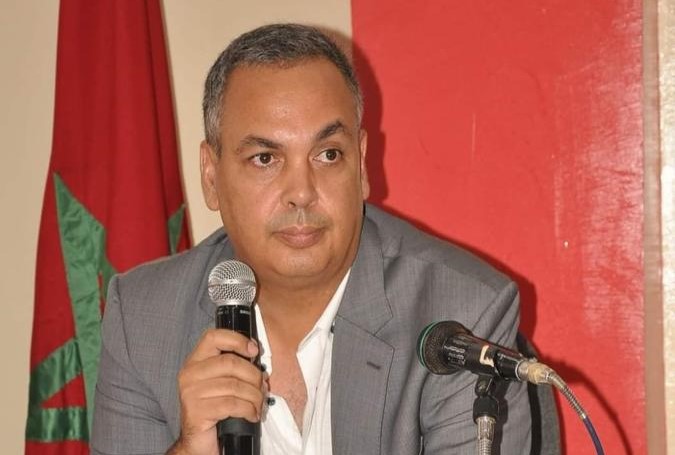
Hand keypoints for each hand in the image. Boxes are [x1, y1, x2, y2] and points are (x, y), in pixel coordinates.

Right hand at [168, 329, 263, 454]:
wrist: (198, 442)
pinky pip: (232, 404)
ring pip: (235, 386)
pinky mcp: (196, 412)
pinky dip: (248, 410)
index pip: (213, 337)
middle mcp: (189, 374)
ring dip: (255, 396)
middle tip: (262, 387)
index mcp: (195, 361)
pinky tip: (251, 415)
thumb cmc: (215, 409)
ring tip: (258, 404)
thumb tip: (258, 359)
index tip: (254, 350)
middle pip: (230, 363)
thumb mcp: (222, 382)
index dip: (237, 339)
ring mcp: (191, 393)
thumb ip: (234, 367)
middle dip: (253, 375)